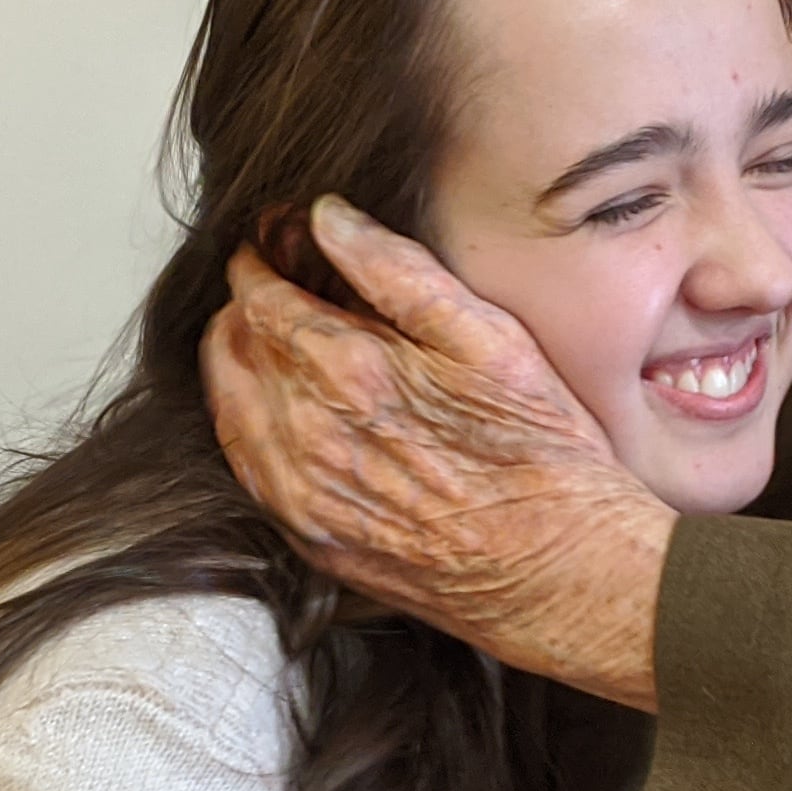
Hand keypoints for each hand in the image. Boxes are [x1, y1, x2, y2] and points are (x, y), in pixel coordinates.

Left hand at [203, 200, 677, 707]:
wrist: (564, 573)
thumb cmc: (545, 454)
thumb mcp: (489, 339)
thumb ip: (398, 270)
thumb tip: (326, 217)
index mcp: (348, 370)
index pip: (259, 297)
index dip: (258, 259)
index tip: (271, 241)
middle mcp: (306, 435)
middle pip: (230, 349)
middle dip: (242, 308)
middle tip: (269, 286)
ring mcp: (301, 496)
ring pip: (228, 409)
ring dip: (236, 366)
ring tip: (267, 341)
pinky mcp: (311, 541)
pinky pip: (247, 470)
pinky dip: (247, 427)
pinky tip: (280, 413)